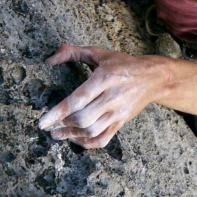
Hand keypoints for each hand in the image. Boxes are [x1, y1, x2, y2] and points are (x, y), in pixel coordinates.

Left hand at [39, 43, 160, 147]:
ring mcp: (118, 112)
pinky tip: (76, 139)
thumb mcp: (100, 53)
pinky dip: (87, 144)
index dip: (58, 112)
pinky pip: (103, 139)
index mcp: (105, 78)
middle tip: (49, 126)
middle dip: (63, 125)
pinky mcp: (122, 122)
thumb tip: (49, 60)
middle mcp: (112, 97)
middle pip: (83, 118)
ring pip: (91, 131)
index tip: (43, 122)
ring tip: (58, 134)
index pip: (78, 99)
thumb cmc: (123, 64)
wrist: (153, 78)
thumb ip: (72, 53)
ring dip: (71, 135)